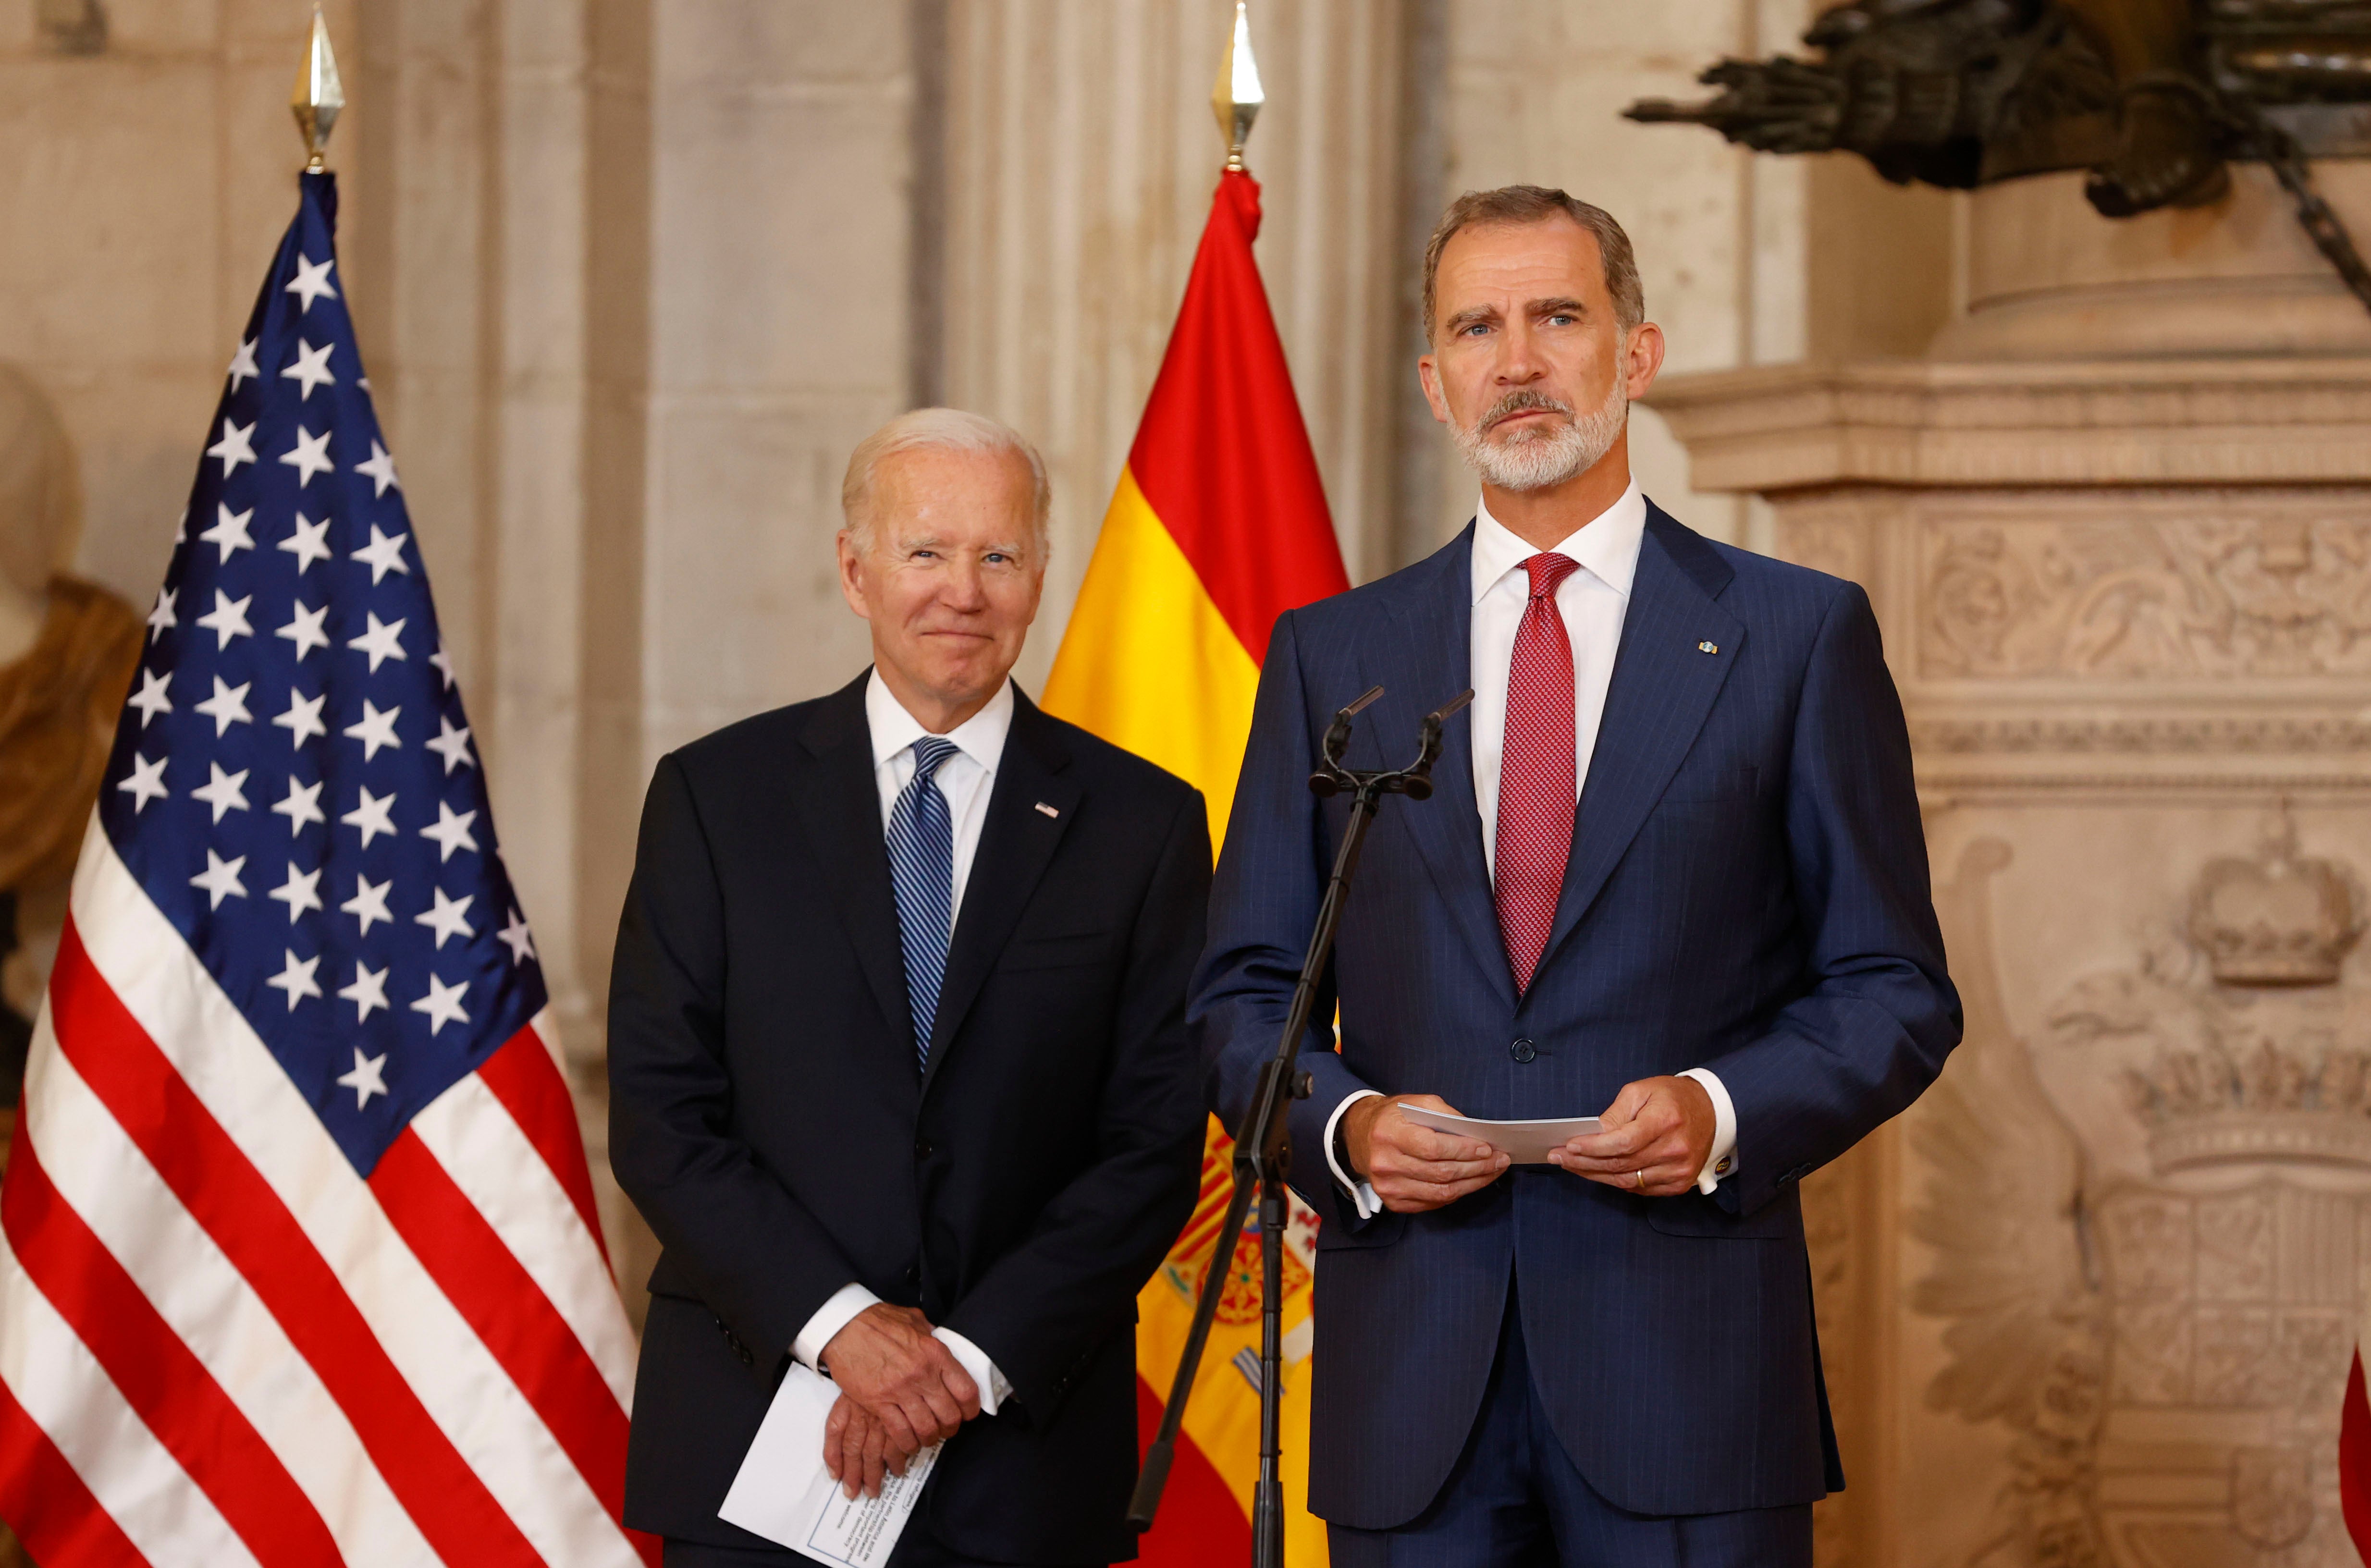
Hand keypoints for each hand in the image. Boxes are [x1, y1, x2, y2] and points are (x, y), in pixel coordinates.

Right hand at [818, 1304, 978, 1490]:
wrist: (844, 1326)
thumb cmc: (878, 1320)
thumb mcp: (914, 1320)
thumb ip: (931, 1334)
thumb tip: (940, 1340)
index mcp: (935, 1354)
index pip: (966, 1390)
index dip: (971, 1408)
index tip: (968, 1413)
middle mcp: (922, 1375)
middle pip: (949, 1415)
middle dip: (951, 1428)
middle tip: (946, 1429)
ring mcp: (899, 1391)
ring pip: (926, 1428)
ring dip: (929, 1438)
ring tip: (927, 1437)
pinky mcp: (878, 1402)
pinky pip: (900, 1432)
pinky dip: (907, 1443)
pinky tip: (908, 1443)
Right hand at [1342, 1094, 1509, 1213]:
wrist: (1359, 1136)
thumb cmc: (1392, 1117)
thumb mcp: (1415, 1102)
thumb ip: (1445, 1115)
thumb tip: (1475, 1133)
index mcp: (1389, 1134)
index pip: (1433, 1148)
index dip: (1464, 1150)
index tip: (1487, 1148)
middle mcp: (1386, 1163)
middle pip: (1441, 1173)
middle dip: (1477, 1168)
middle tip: (1500, 1161)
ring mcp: (1388, 1187)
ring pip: (1441, 1192)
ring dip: (1473, 1183)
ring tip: (1492, 1172)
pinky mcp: (1393, 1202)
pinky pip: (1432, 1202)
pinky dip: (1455, 1194)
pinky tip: (1469, 1182)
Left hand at [1550, 1075, 1713, 1196]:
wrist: (1712, 1111)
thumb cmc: (1673, 1098)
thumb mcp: (1641, 1091)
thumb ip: (1615, 1114)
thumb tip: (1592, 1134)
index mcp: (1665, 1121)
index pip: (1623, 1143)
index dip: (1593, 1147)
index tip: (1568, 1145)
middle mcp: (1675, 1150)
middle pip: (1621, 1164)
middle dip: (1584, 1162)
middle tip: (1558, 1157)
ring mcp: (1679, 1171)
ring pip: (1627, 1181)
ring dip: (1595, 1175)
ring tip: (1572, 1165)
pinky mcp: (1679, 1183)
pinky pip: (1640, 1189)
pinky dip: (1616, 1182)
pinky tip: (1598, 1173)